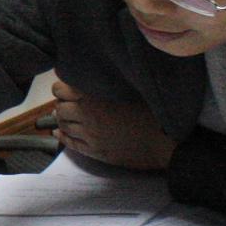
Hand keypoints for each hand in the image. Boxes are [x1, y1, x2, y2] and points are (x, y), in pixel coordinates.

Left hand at [50, 79, 175, 169]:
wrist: (165, 141)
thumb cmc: (152, 110)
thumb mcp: (129, 88)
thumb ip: (107, 81)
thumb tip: (90, 73)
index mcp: (94, 97)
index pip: (61, 90)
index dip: (62, 87)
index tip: (67, 87)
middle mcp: (87, 116)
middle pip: (60, 108)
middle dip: (62, 103)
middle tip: (69, 102)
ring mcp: (90, 136)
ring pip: (63, 126)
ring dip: (63, 119)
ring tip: (67, 116)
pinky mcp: (95, 152)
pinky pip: (71, 144)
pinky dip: (62, 137)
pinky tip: (59, 133)